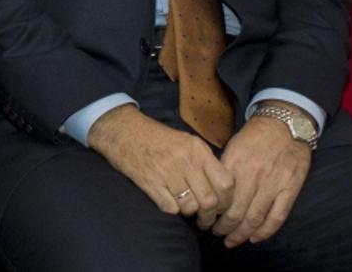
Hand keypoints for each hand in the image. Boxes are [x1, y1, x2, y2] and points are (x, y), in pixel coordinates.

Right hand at [87, 105, 233, 224]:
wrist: (124, 132)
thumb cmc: (158, 137)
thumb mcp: (187, 141)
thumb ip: (205, 161)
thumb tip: (222, 186)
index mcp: (198, 150)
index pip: (225, 182)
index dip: (227, 200)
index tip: (223, 207)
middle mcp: (185, 161)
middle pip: (210, 200)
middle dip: (210, 216)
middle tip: (206, 219)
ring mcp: (167, 173)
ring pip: (191, 208)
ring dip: (191, 214)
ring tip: (188, 211)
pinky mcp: (151, 184)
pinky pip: (171, 209)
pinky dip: (173, 211)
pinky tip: (171, 204)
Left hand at [212, 107, 310, 246]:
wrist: (286, 123)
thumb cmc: (256, 134)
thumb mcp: (233, 145)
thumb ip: (223, 167)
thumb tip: (211, 190)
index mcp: (236, 163)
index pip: (220, 196)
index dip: (211, 212)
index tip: (205, 218)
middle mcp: (253, 175)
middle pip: (235, 212)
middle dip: (223, 228)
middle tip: (216, 233)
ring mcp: (273, 184)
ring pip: (254, 218)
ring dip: (240, 234)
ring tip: (231, 240)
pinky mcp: (290, 189)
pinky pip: (277, 217)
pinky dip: (265, 232)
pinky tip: (254, 238)